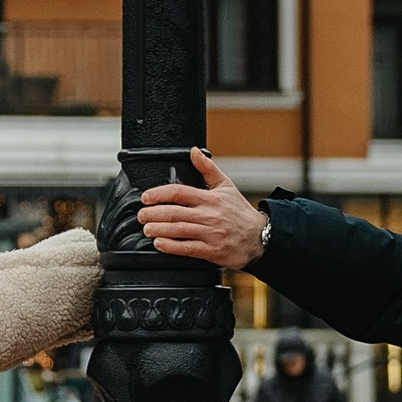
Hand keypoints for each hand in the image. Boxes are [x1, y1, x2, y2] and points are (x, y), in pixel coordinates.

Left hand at [137, 150, 268, 272]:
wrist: (260, 237)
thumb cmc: (240, 212)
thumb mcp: (226, 186)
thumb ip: (208, 168)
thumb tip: (194, 151)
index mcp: (210, 198)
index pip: (179, 192)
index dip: (159, 194)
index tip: (146, 198)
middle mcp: (209, 215)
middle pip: (174, 212)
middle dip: (153, 214)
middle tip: (141, 215)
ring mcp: (210, 233)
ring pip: (178, 230)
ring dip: (158, 229)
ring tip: (146, 229)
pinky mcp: (212, 251)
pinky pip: (187, 248)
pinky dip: (171, 246)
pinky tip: (159, 244)